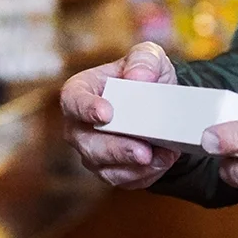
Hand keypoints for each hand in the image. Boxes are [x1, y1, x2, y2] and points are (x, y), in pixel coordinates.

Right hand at [59, 42, 178, 189]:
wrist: (160, 104)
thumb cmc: (144, 76)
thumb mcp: (148, 57)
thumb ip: (143, 60)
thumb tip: (138, 77)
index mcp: (80, 92)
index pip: (73, 101)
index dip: (86, 109)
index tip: (106, 114)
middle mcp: (79, 126)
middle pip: (89, 144)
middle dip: (117, 150)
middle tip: (142, 151)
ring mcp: (93, 152)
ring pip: (106, 169)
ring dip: (136, 166)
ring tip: (163, 156)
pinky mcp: (111, 171)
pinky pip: (125, 180)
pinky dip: (146, 174)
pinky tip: (164, 161)